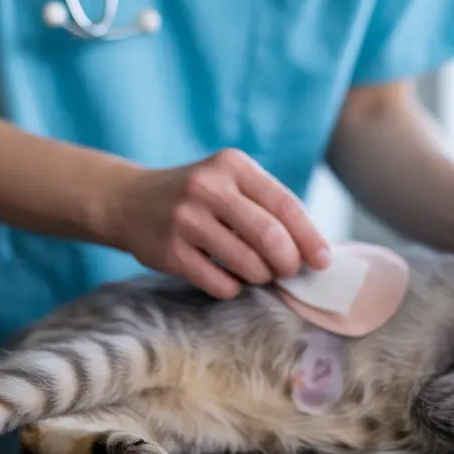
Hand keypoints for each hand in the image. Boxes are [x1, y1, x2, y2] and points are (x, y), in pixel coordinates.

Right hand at [107, 148, 330, 298]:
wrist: (129, 201)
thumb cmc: (198, 197)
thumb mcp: (230, 181)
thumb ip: (267, 206)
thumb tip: (314, 248)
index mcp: (233, 166)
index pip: (285, 204)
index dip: (310, 237)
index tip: (324, 261)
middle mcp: (208, 188)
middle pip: (269, 236)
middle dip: (288, 262)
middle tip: (290, 272)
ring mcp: (185, 219)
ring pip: (247, 263)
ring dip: (262, 277)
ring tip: (260, 274)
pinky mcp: (169, 250)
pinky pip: (219, 282)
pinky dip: (234, 288)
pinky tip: (231, 280)